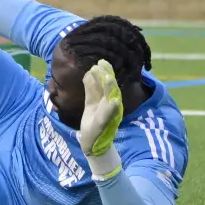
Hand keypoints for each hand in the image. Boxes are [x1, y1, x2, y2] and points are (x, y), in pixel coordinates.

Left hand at [80, 58, 124, 179]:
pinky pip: (107, 118)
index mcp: (103, 100)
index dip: (104, 73)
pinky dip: (112, 110)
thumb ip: (91, 89)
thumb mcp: (91, 103)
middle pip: (110, 91)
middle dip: (108, 78)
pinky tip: (115, 102)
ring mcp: (107, 117)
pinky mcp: (103, 127)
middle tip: (103, 64)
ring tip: (109, 78)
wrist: (92, 144)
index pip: (104, 85)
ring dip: (110, 90)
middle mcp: (108, 107)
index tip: (101, 61)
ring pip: (110, 102)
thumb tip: (90, 72)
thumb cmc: (93, 123)